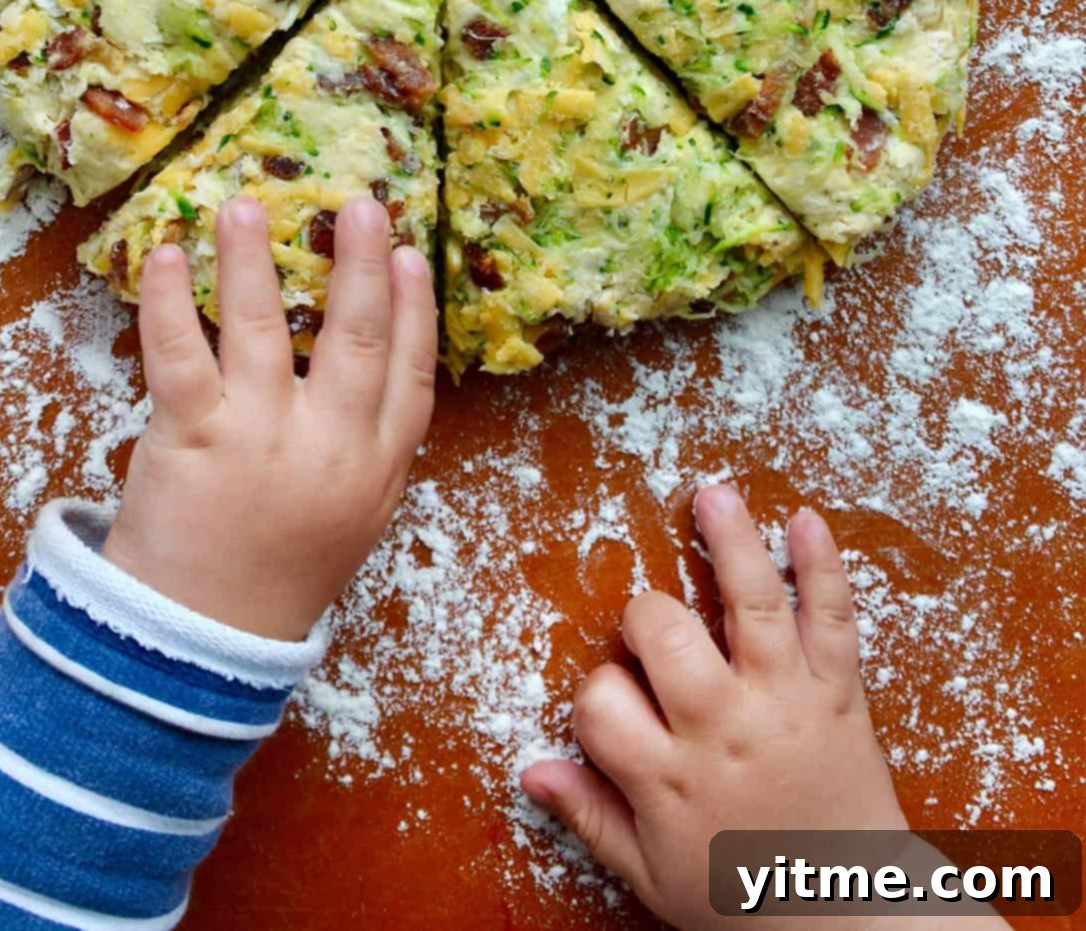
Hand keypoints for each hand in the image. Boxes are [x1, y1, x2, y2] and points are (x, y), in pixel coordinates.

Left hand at [102, 195, 436, 640]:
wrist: (196, 645)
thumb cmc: (276, 574)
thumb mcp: (354, 519)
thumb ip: (370, 448)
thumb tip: (382, 359)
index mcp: (375, 468)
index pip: (411, 375)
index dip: (416, 311)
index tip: (413, 255)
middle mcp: (328, 446)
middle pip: (354, 338)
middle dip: (361, 265)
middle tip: (360, 205)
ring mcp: (259, 438)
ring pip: (264, 328)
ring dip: (254, 258)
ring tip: (245, 204)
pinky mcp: (191, 437)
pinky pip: (181, 352)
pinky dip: (168, 299)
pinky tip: (166, 253)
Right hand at [521, 485, 907, 930]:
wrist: (852, 923)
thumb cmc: (745, 899)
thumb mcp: (652, 877)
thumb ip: (591, 817)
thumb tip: (529, 770)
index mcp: (671, 778)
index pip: (601, 701)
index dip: (598, 694)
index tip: (616, 708)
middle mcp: (724, 729)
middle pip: (664, 634)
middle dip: (646, 618)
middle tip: (654, 632)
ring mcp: (784, 703)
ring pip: (751, 604)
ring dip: (731, 541)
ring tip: (713, 494)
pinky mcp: (839, 694)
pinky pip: (833, 620)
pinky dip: (823, 567)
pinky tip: (805, 522)